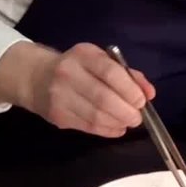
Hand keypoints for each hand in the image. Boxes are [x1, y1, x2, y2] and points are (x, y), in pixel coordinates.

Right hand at [21, 43, 155, 137]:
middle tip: (137, 117)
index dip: (129, 90)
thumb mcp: (101, 61)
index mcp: (84, 55)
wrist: (35, 77)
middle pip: (103, 98)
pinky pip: (87, 126)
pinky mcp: (57, 116)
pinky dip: (106, 130)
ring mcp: (60, 96)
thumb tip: (149, 94)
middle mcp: (69, 74)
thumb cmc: (78, 67)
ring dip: (117, 122)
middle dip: (126, 111)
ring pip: (95, 116)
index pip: (110, 73)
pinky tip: (116, 128)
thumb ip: (127, 75)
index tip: (141, 101)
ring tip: (128, 122)